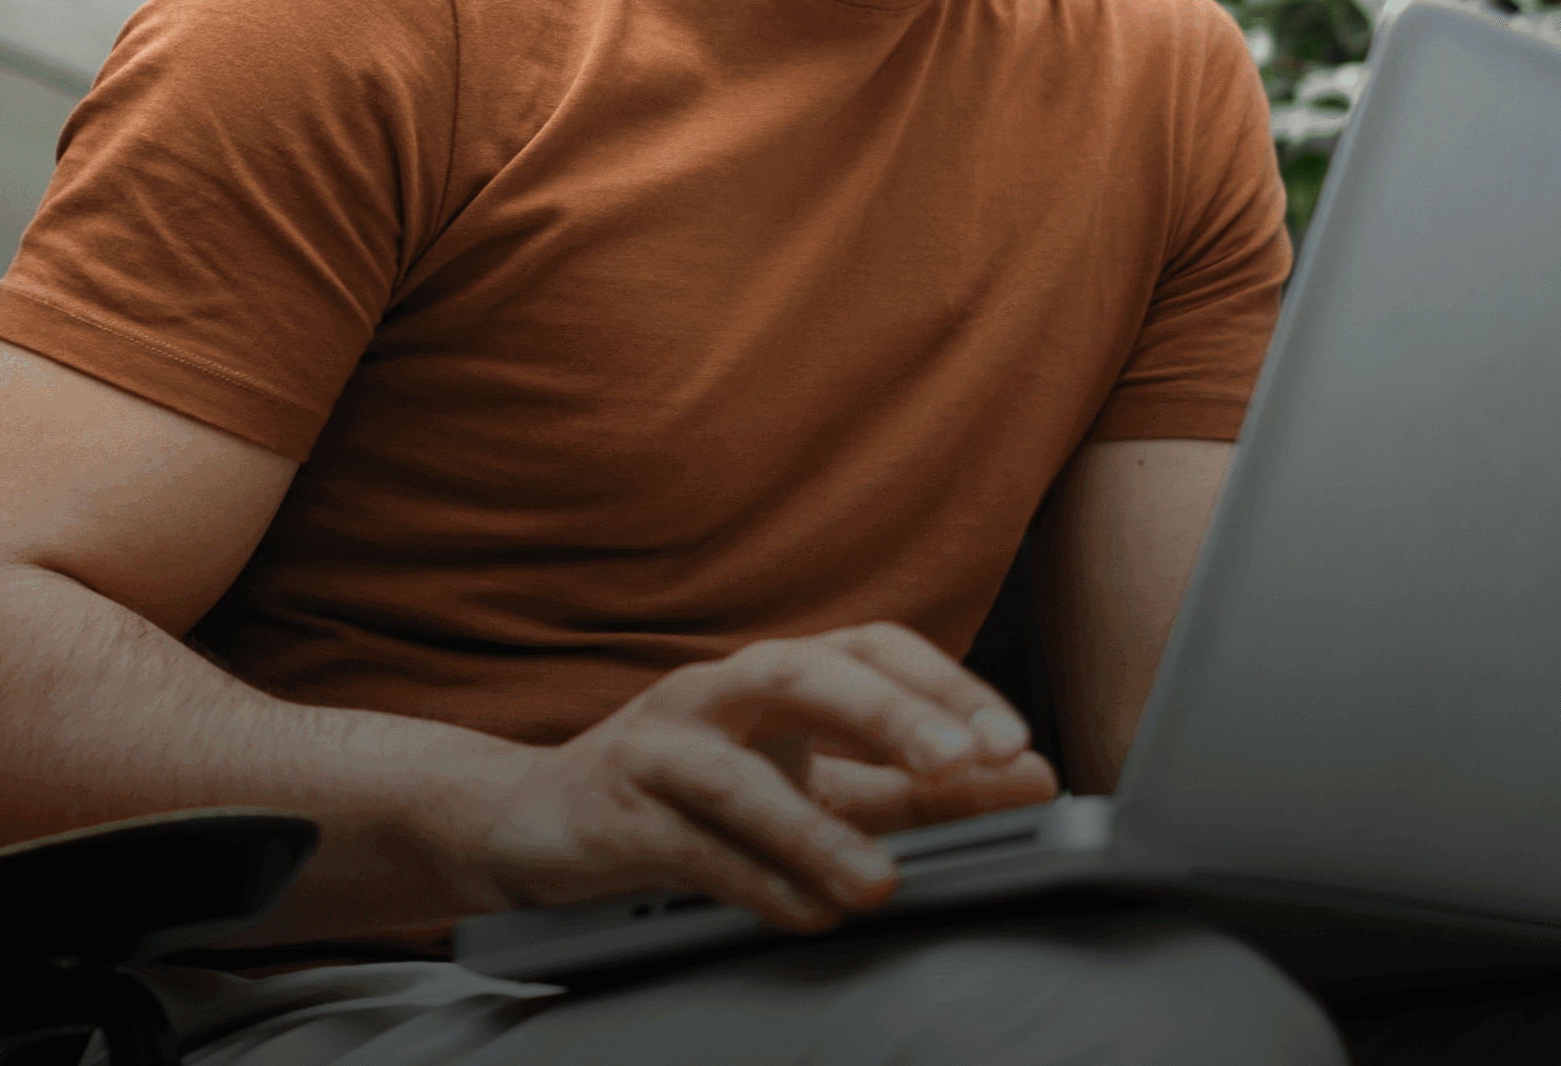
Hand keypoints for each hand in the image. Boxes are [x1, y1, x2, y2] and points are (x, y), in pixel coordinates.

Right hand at [462, 623, 1057, 932]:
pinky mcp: (611, 811)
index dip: (943, 685)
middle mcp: (714, 692)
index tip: (1010, 744)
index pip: (868, 647)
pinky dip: (753, 882)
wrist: (533, 817)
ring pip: (734, 771)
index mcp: (772, 677)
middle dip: (887, 713)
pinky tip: (805, 914)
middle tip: (961, 765)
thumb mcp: (807, 784)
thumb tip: (1026, 780)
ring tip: (879, 883)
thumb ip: (911, 788)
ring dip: (812, 829)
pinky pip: (688, 846)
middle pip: (802, 673)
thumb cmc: (686, 795)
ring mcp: (656, 746)